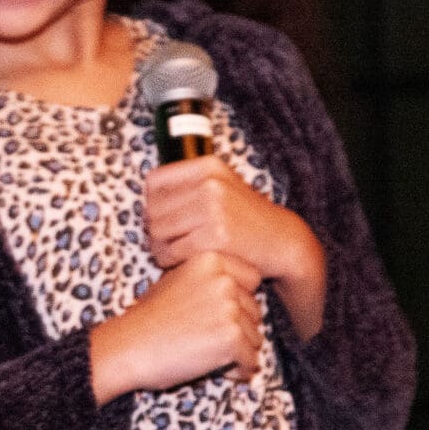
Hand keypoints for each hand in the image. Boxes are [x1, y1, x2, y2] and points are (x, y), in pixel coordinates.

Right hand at [88, 251, 266, 402]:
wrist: (128, 347)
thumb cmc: (148, 319)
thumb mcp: (175, 282)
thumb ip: (208, 279)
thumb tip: (239, 290)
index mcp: (211, 261)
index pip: (252, 281)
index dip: (239, 302)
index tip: (216, 316)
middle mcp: (224, 280)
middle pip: (255, 311)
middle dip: (239, 330)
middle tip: (208, 341)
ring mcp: (230, 309)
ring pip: (255, 338)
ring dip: (238, 353)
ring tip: (207, 356)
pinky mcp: (231, 338)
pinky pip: (250, 362)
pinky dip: (237, 372)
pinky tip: (216, 370)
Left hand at [143, 155, 325, 339]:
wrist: (283, 242)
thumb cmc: (245, 219)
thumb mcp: (221, 187)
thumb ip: (187, 186)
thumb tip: (145, 197)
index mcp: (208, 166)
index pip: (154, 182)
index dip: (153, 203)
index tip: (166, 218)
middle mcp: (210, 183)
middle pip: (152, 210)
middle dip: (155, 231)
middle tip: (171, 243)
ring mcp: (213, 208)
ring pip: (157, 232)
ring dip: (161, 248)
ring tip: (178, 253)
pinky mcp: (215, 236)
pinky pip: (171, 252)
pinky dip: (172, 263)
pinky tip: (187, 263)